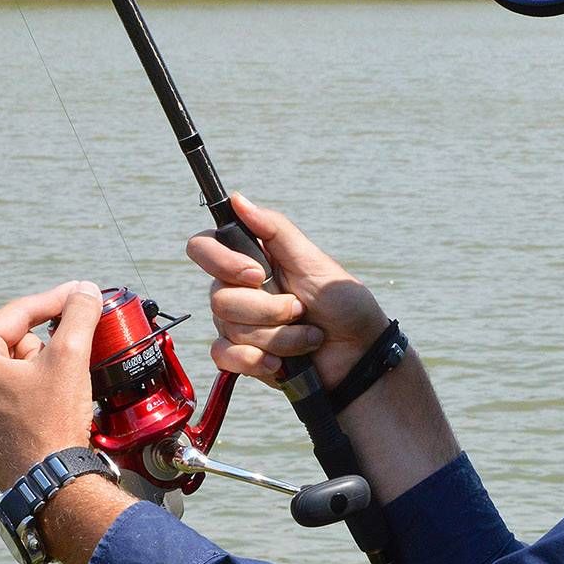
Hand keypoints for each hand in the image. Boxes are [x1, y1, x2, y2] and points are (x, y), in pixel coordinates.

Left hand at [0, 280, 102, 488]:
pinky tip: (48, 411)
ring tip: (60, 394)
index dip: (57, 300)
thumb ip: (78, 315)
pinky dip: (28, 396)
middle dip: (46, 347)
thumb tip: (84, 291)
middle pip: (14, 342)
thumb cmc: (51, 423)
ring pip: (11, 370)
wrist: (48, 485)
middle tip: (72, 360)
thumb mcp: (70, 357)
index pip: (20, 313)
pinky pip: (5, 398)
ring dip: (39, 371)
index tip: (82, 294)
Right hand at [185, 194, 387, 388]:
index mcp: (253, 261)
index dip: (221, 261)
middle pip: (218, 297)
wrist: (359, 356)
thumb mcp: (313, 262)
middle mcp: (240, 291)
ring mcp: (239, 325)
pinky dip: (255, 360)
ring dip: (278, 337)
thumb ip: (275, 230)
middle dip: (267, 309)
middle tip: (300, 309)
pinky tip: (280, 364)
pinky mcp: (243, 357)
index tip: (257, 274)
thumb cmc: (344, 306)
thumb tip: (238, 199)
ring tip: (307, 337)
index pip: (204, 248)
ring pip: (229, 328)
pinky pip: (224, 356)